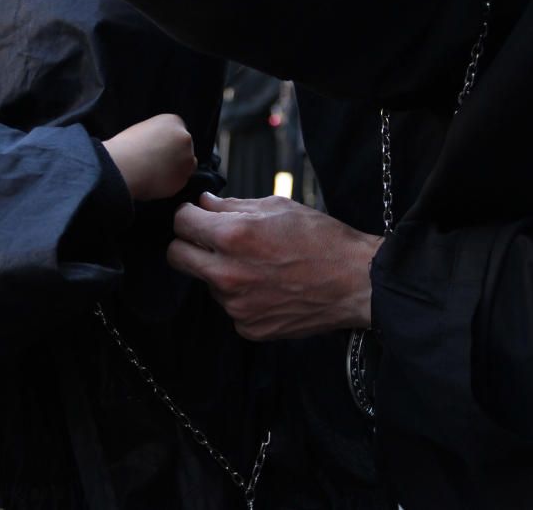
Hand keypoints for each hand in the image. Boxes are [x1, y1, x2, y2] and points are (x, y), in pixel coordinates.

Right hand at [102, 114, 196, 200]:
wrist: (123, 168)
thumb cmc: (126, 148)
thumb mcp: (142, 129)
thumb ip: (158, 134)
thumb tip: (160, 145)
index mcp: (173, 121)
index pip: (178, 131)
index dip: (168, 141)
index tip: (159, 149)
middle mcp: (185, 138)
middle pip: (185, 147)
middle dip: (175, 155)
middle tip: (157, 162)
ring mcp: (187, 159)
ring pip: (186, 165)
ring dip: (175, 169)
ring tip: (155, 172)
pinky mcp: (183, 179)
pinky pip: (180, 181)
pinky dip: (170, 183)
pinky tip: (155, 181)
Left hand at [168, 193, 382, 339]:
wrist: (355, 282)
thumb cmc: (321, 239)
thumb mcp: (277, 207)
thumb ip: (232, 206)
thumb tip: (204, 204)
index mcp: (232, 237)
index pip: (180, 223)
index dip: (187, 215)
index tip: (196, 215)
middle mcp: (227, 274)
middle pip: (176, 256)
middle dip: (188, 243)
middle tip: (209, 239)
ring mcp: (236, 305)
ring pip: (205, 282)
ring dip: (219, 271)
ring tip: (257, 264)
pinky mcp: (248, 327)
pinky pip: (229, 307)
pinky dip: (241, 296)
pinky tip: (268, 286)